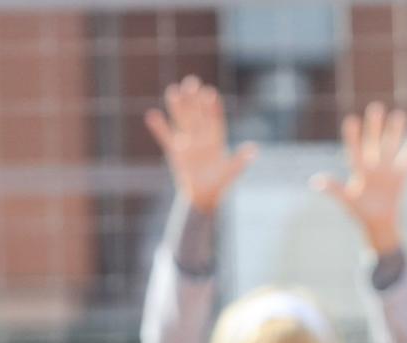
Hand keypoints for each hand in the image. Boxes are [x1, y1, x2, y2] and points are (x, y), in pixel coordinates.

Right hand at [145, 76, 255, 214]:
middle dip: (194, 99)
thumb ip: (240, 160)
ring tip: (173, 90)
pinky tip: (152, 114)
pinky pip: (165, 137)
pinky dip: (159, 128)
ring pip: (181, 121)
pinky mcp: (175, 152)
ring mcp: (187, 143)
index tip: (210, 92)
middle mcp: (201, 138)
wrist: (203, 197)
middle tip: (192, 81)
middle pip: (197, 115)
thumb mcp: (230, 172)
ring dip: (178, 107)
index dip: (212, 107)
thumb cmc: (219, 184)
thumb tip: (254, 149)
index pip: (214, 120)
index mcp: (216, 141)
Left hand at [313, 102, 406, 256]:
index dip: (352, 136)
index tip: (351, 120)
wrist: (378, 223)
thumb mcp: (346, 200)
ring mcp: (387, 169)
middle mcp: (372, 165)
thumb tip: (315, 181)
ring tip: (399, 114)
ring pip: (391, 146)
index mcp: (358, 169)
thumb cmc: (359, 212)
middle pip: (373, 141)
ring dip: (395, 132)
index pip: (354, 148)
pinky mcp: (400, 176)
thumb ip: (333, 189)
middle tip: (376, 107)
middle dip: (375, 125)